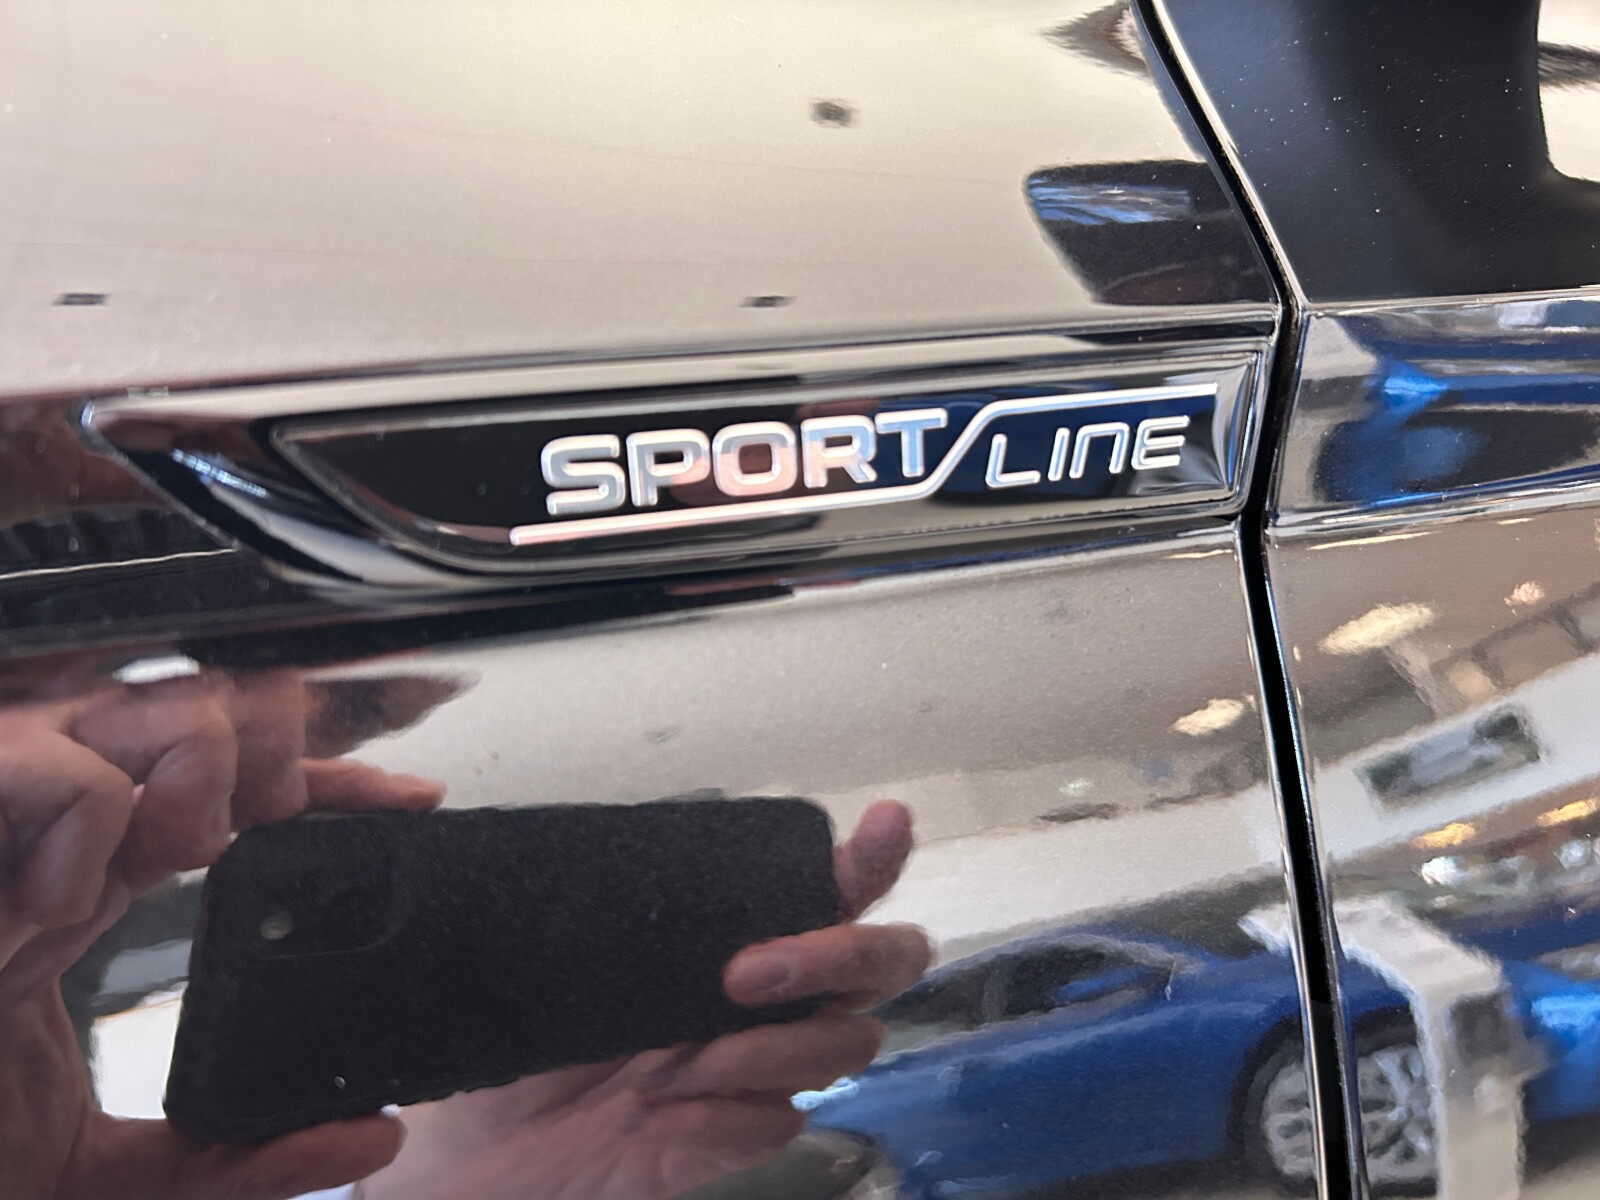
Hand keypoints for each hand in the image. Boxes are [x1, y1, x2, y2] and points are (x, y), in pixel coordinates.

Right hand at [0, 672, 443, 1199]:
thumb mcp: (90, 1181)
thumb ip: (228, 1160)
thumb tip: (372, 1134)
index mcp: (74, 894)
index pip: (227, 799)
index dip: (327, 785)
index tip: (415, 805)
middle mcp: (35, 847)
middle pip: (188, 722)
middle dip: (274, 741)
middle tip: (295, 813)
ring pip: (125, 713)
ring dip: (196, 762)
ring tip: (193, 850)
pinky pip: (44, 766)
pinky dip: (86, 812)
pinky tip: (76, 894)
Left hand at [362, 800, 927, 1199]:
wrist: (473, 1150)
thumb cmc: (525, 1034)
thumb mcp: (571, 954)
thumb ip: (634, 911)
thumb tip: (678, 856)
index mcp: (737, 938)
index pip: (833, 889)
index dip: (874, 858)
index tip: (883, 824)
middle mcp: (769, 1001)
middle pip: (885, 966)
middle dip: (840, 954)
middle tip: (747, 971)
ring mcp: (761, 1072)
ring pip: (845, 1044)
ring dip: (764, 1047)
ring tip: (670, 1064)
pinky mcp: (738, 1140)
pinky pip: (779, 1120)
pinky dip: (726, 1111)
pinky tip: (661, 1110)